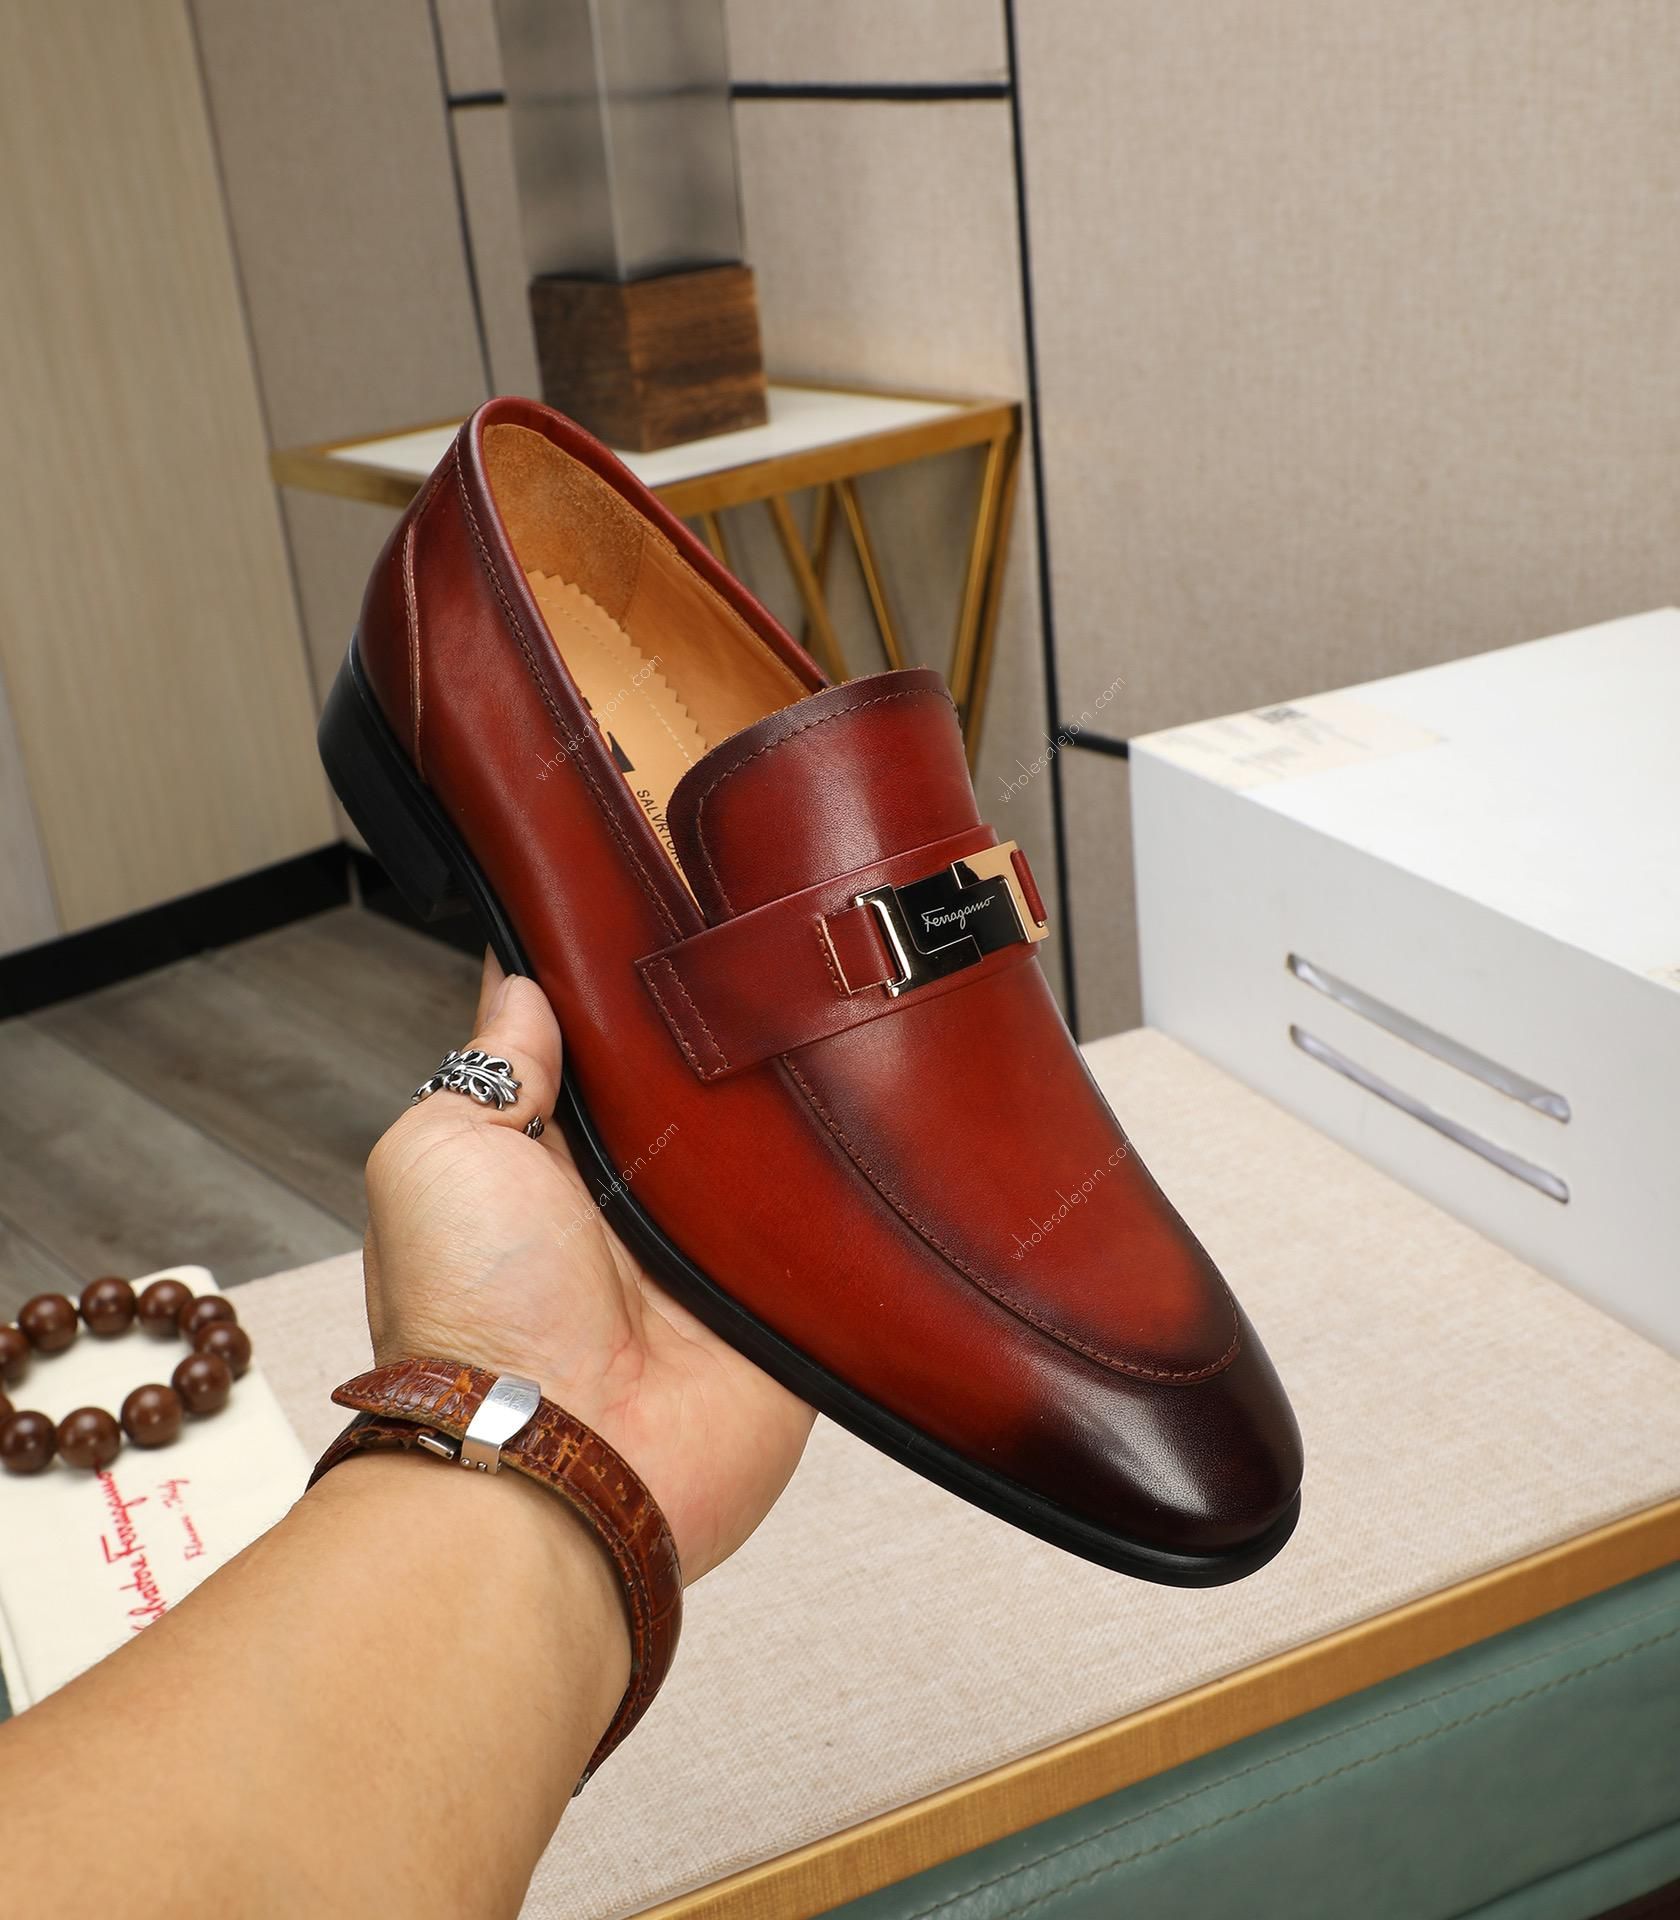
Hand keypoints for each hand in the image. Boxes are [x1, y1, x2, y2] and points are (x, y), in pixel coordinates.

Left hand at [361, 952, 813, 1578]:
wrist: (563, 1463)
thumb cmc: (473, 1321)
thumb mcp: (438, 1154)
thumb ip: (487, 1067)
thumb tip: (520, 987)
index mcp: (547, 1163)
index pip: (594, 1052)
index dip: (617, 990)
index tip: (655, 911)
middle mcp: (633, 1206)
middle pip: (693, 1088)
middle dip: (719, 1034)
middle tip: (755, 950)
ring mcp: (713, 1253)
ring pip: (772, 1145)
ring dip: (789, 1101)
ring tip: (829, 1010)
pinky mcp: (786, 1301)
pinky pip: (833, 1225)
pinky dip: (852, 1181)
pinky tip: (876, 1113)